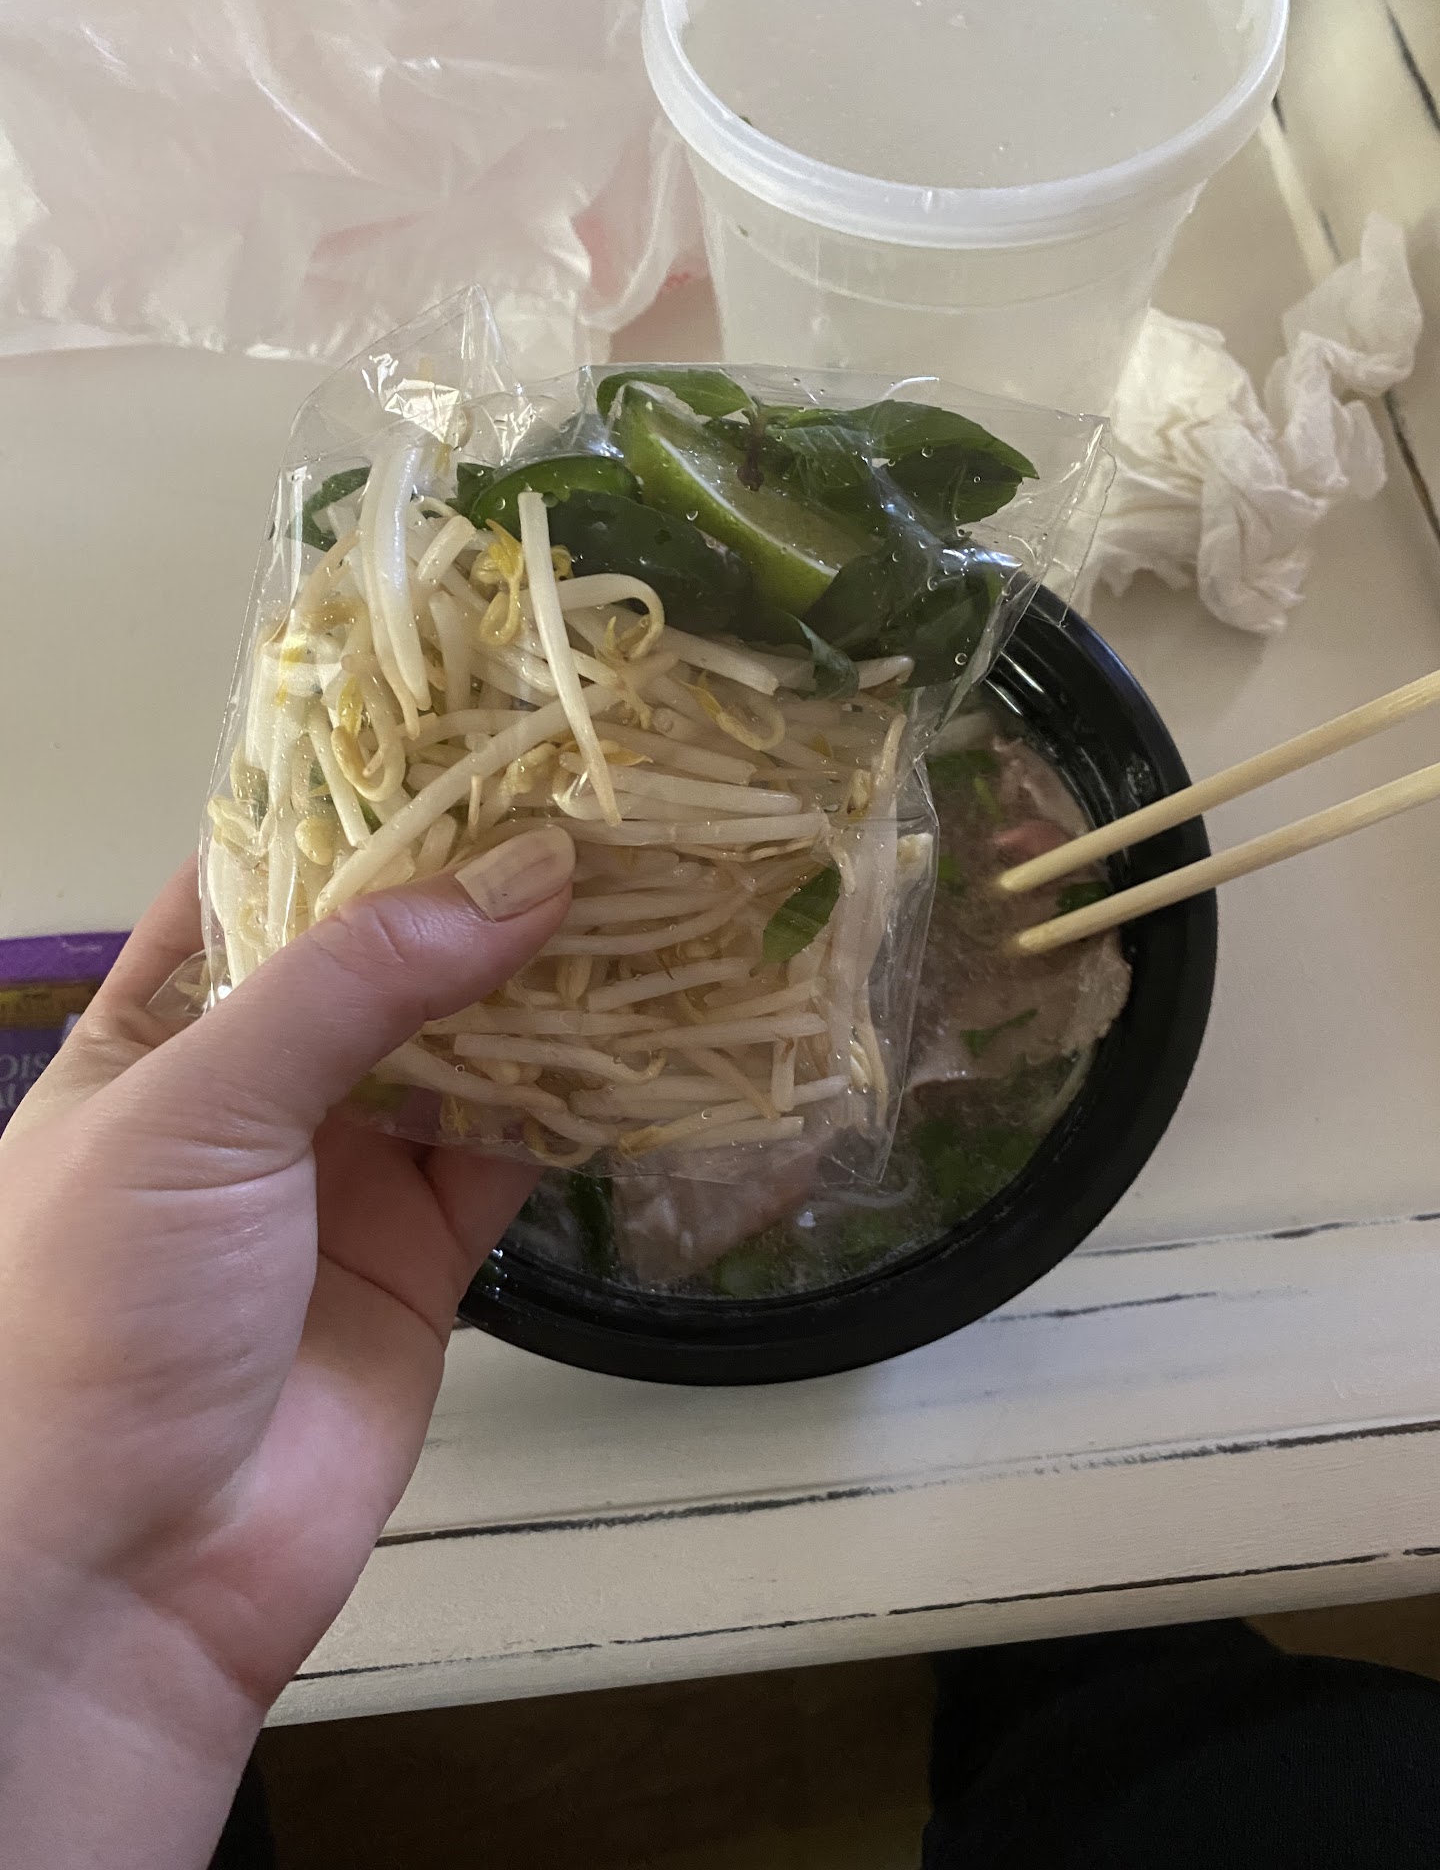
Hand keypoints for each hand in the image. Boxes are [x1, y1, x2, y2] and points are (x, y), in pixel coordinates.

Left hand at [0, 825, 573, 1869]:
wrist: (128, 1575)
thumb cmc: (91, 1318)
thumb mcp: (196, 1109)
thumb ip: (354, 985)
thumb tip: (517, 877)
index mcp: (162, 1028)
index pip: (259, 876)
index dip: (355, 804)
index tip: (461, 732)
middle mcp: (259, 1088)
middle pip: (387, 957)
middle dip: (477, 887)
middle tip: (590, 799)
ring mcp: (348, 1170)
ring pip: (469, 1044)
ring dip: (548, 981)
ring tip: (645, 886)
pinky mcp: (427, 1253)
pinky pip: (517, 1150)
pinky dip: (582, 1097)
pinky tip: (649, 1030)